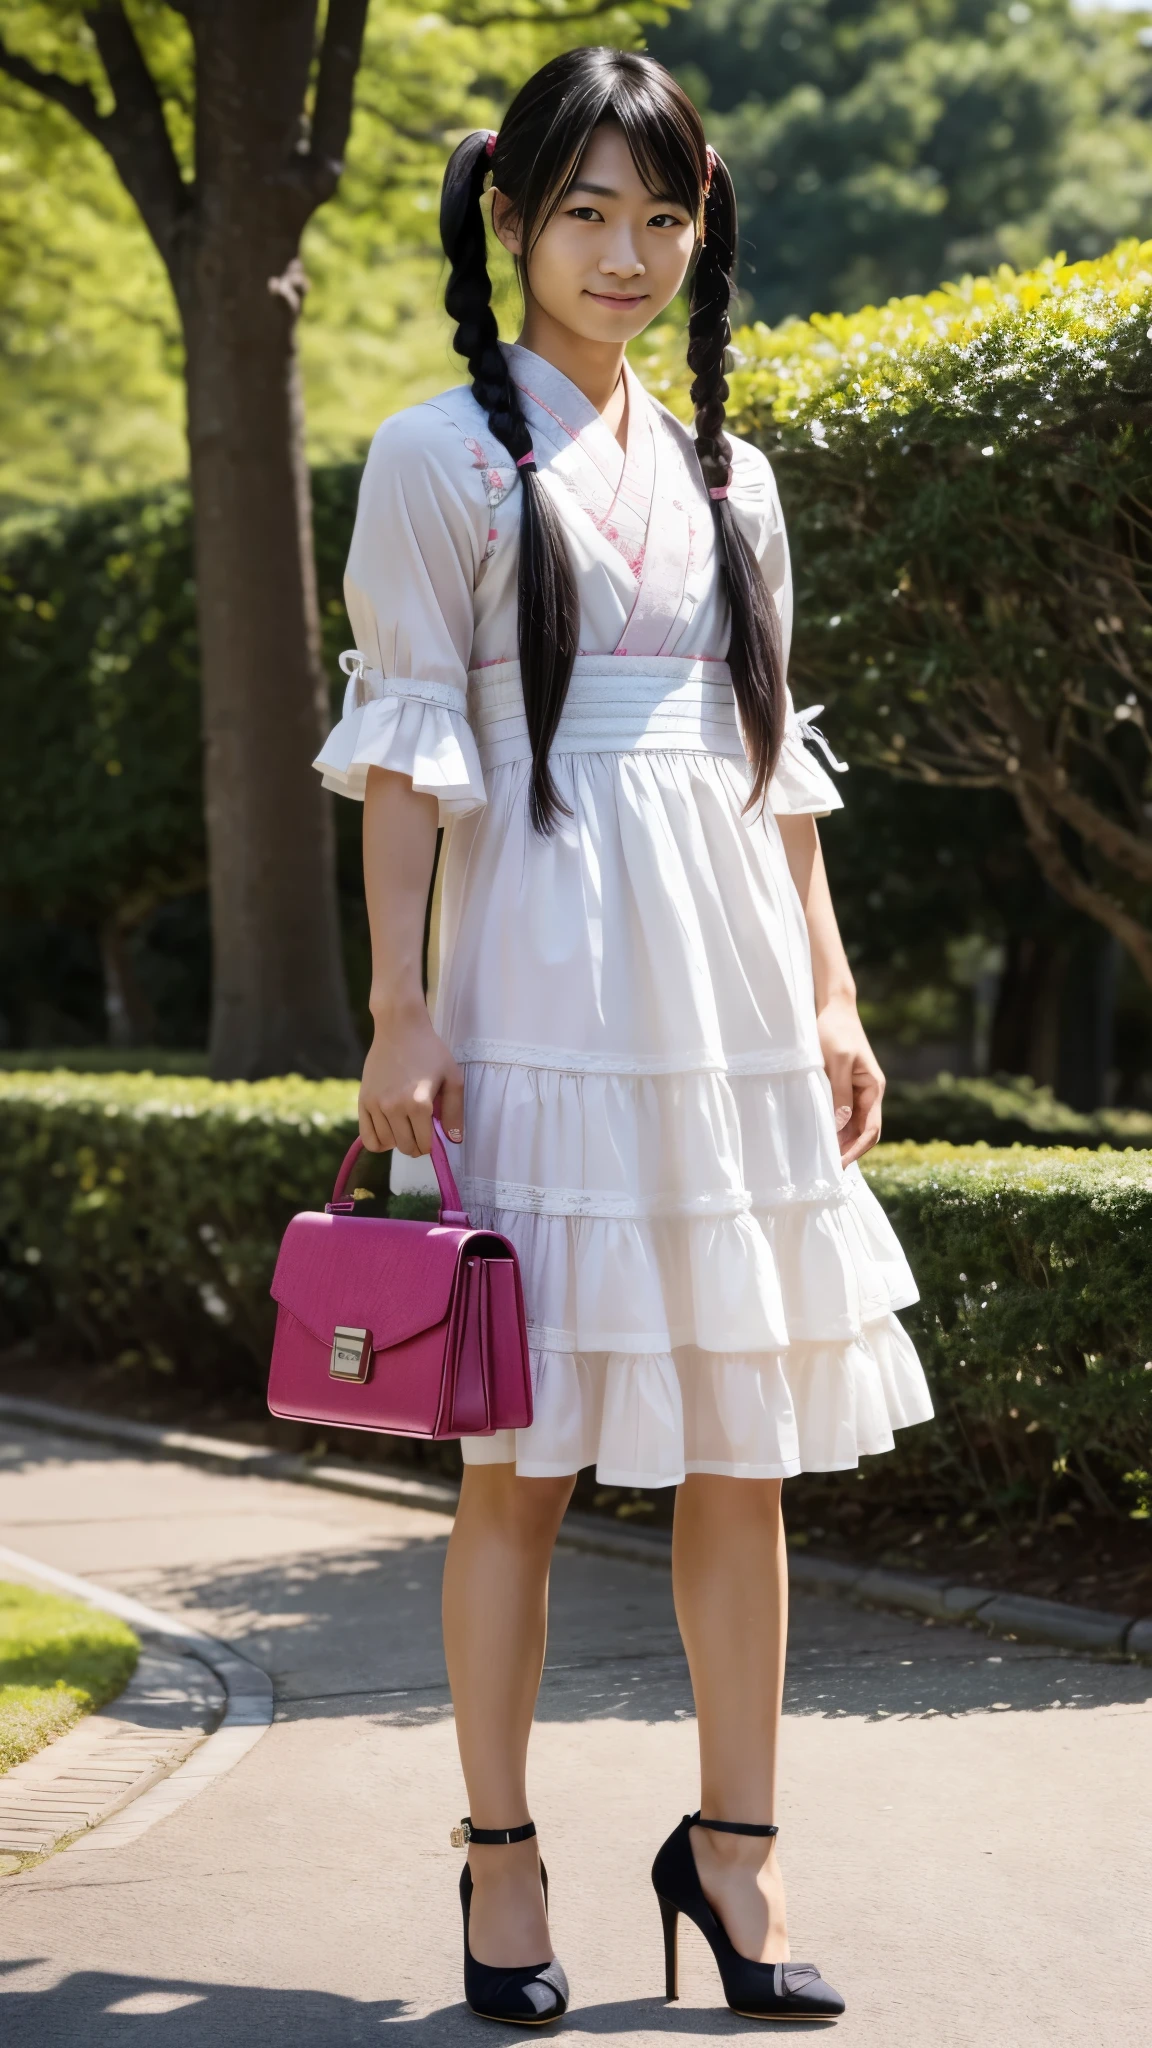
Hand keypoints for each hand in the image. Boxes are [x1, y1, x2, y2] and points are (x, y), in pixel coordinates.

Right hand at [359, 1000, 464, 1156]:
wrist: (399, 1028)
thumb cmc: (430, 1051)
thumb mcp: (453, 1078)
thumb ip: (454, 1112)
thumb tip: (454, 1141)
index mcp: (419, 1103)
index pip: (425, 1144)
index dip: (432, 1145)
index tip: (434, 1135)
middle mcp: (394, 1107)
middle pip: (406, 1147)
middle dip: (417, 1145)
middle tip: (422, 1131)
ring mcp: (376, 1105)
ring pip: (387, 1144)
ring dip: (399, 1141)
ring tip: (406, 1126)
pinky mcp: (363, 1101)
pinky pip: (368, 1137)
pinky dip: (379, 1142)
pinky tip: (389, 1132)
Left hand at [817, 993, 883, 1165]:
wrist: (833, 1008)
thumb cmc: (835, 1032)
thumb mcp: (836, 1062)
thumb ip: (839, 1093)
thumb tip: (840, 1126)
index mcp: (873, 1088)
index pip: (871, 1130)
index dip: (856, 1150)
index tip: (838, 1165)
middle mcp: (868, 1093)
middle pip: (862, 1132)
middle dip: (847, 1151)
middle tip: (825, 1168)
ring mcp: (856, 1091)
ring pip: (851, 1125)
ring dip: (839, 1141)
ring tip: (820, 1157)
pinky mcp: (842, 1086)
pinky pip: (841, 1113)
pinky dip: (832, 1127)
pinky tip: (818, 1135)